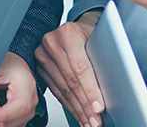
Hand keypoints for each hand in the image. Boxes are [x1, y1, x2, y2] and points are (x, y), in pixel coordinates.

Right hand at [35, 10, 103, 126]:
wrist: (74, 29)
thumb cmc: (88, 34)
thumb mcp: (99, 40)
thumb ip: (100, 61)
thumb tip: (107, 91)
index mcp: (68, 33)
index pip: (80, 67)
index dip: (90, 90)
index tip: (98, 107)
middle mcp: (52, 43)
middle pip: (71, 81)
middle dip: (85, 105)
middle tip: (95, 120)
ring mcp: (43, 55)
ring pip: (63, 89)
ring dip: (77, 109)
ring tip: (88, 121)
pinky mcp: (39, 66)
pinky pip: (56, 90)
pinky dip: (69, 104)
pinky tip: (78, 113)